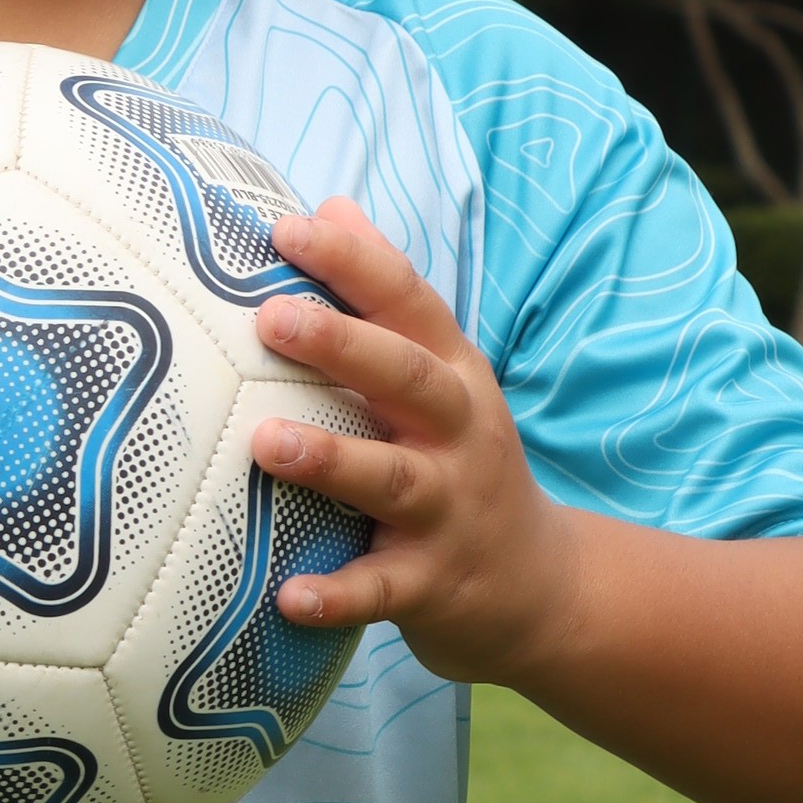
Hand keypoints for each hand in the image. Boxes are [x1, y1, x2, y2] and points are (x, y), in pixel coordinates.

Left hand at [248, 198, 580, 684]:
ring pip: (392, 478)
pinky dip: (338, 594)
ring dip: (331, 459)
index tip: (289, 228)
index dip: (353, 262)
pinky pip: (382, 589)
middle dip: (341, 345)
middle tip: (269, 318)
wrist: (538, 586)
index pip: (409, 300)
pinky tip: (285, 597)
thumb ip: (386, 301)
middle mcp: (457, 432)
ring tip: (264, 441)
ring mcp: (449, 509)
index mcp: (452, 373)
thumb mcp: (440, 376)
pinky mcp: (434, 584)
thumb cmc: (458, 463)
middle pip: (405, 377)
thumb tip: (331, 206)